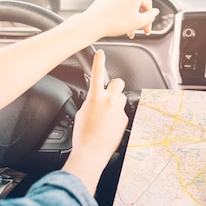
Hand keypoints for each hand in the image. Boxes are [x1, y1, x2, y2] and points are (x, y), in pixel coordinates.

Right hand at [62, 50, 127, 193]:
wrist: (91, 152)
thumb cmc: (82, 135)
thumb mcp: (81, 112)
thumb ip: (91, 102)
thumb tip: (95, 100)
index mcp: (95, 97)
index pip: (98, 72)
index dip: (99, 60)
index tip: (100, 53)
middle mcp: (109, 101)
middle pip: (118, 82)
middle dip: (114, 86)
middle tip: (109, 93)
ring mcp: (118, 110)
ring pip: (121, 98)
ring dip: (115, 103)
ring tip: (107, 116)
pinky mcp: (124, 120)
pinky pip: (121, 113)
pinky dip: (116, 118)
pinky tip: (109, 127)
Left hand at [80, 0, 171, 38]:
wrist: (93, 23)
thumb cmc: (114, 23)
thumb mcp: (138, 22)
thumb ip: (150, 16)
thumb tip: (154, 11)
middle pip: (143, 0)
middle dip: (145, 15)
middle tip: (145, 30)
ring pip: (131, 4)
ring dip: (134, 17)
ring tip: (131, 31)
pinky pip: (121, 3)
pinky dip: (124, 13)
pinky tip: (121, 24)